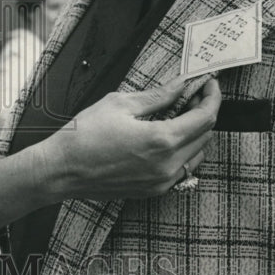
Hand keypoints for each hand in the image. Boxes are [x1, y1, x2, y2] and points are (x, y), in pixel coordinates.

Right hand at [32, 76, 220, 203]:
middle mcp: (167, 165)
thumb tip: (181, 84)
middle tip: (192, 94)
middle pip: (205, 135)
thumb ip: (157, 95)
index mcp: (161, 140)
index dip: (212, 97)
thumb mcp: (120, 103)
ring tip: (179, 114)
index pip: (204, 117)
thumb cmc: (84, 134)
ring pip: (196, 154)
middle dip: (203, 111)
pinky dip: (183, 151)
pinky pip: (182, 170)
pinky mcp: (153, 190)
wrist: (62, 169)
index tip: (210, 84)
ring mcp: (162, 181)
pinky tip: (166, 137)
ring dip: (195, 133)